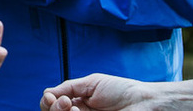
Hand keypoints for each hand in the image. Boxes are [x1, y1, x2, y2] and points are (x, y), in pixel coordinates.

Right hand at [40, 75, 192, 110]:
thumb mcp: (91, 83)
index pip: (51, 105)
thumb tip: (48, 93)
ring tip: (77, 110)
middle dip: (54, 109)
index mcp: (77, 103)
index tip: (58, 97)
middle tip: (67, 103)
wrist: (143, 103)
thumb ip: (69, 87)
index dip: (49, 102)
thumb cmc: (122, 92)